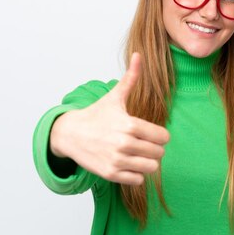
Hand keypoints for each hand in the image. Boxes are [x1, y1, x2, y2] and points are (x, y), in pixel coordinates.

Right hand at [49, 52, 169, 185]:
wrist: (70, 134)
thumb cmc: (96, 115)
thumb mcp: (114, 97)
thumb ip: (131, 78)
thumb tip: (138, 55)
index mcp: (129, 124)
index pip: (163, 137)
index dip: (161, 136)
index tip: (151, 134)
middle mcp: (124, 143)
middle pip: (159, 153)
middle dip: (155, 149)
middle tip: (145, 145)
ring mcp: (117, 160)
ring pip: (151, 168)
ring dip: (148, 162)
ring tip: (139, 155)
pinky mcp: (110, 174)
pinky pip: (137, 180)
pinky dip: (136, 174)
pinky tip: (129, 164)